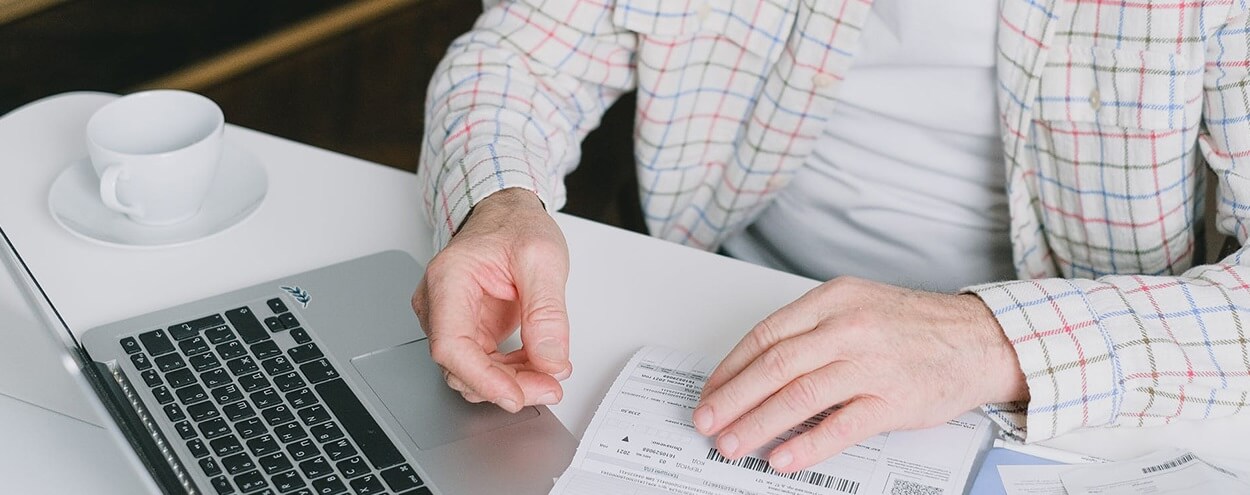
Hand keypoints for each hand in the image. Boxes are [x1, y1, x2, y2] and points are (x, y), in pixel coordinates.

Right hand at [412, 188, 571, 412]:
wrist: (508, 213)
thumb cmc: (515, 225)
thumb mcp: (543, 260)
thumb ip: (547, 312)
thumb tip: (551, 359)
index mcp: (448, 278)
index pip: (450, 345)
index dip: (482, 378)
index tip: (515, 395)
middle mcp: (439, 303)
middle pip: (461, 365)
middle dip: (507, 384)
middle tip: (550, 385)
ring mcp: (451, 319)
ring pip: (472, 372)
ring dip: (512, 382)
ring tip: (550, 374)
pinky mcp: (469, 330)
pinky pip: (485, 365)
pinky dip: (513, 372)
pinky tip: (539, 366)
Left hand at [694, 277, 1026, 472]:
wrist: (980, 338)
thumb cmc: (915, 325)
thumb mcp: (856, 305)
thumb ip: (810, 331)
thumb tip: (759, 368)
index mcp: (832, 300)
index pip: (765, 336)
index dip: (731, 369)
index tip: (711, 392)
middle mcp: (847, 328)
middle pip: (774, 366)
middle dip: (733, 398)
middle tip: (707, 421)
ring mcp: (870, 364)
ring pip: (798, 395)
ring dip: (758, 424)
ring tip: (733, 443)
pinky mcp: (893, 399)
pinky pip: (841, 425)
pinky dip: (807, 444)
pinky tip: (783, 458)